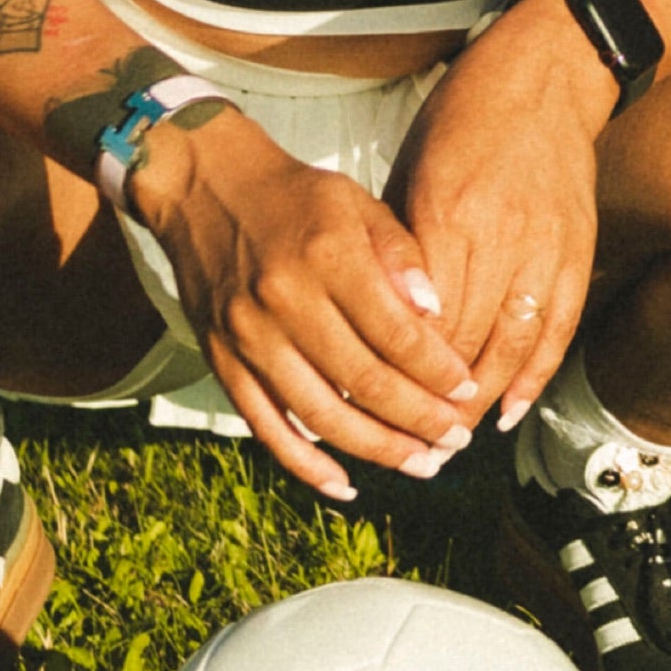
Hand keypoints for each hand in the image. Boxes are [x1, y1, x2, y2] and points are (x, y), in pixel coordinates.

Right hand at [138, 115, 486, 506]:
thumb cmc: (293, 197)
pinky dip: (305, 463)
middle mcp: (285, 300)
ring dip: (376, 449)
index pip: (396, 333)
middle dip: (419, 419)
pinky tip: (344, 484)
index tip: (467, 390)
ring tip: (421, 465)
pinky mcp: (221, 360)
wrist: (203, 186)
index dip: (438, 370)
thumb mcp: (356, 202)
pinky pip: (266, 426)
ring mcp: (248, 336)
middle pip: (364, 382)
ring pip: (321, 415)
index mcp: (328, 256)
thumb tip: (438, 313)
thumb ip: (401, 255)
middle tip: (456, 439)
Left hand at [385, 0, 615, 427]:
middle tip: (405, 444)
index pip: (415, 319)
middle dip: (430, 402)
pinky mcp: (576, 252)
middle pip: (461, 343)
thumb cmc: (461, 121)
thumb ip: (395, 248)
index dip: (394, 372)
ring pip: (510, 348)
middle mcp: (497, 237)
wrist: (545, 76)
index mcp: (445, 214)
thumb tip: (368, 320)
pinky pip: (555, 330)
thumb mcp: (409, 172)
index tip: (369, 409)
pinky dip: (533, 377)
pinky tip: (510, 411)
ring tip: (451, 440)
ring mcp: (544, 247)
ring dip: (480, 403)